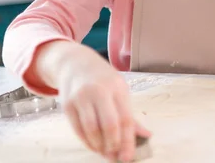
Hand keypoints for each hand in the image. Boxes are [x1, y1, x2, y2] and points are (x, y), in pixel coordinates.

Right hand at [55, 47, 150, 161]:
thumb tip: (147, 135)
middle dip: (113, 145)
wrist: (74, 62)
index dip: (128, 141)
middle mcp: (99, 90)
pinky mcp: (68, 104)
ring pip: (91, 129)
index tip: (128, 158)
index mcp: (117, 87)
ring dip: (99, 146)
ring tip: (105, 152)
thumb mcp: (119, 89)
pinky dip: (87, 142)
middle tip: (115, 157)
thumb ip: (130, 114)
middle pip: (109, 124)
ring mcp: (81, 97)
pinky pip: (78, 129)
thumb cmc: (101, 78)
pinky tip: (93, 145)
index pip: (126, 118)